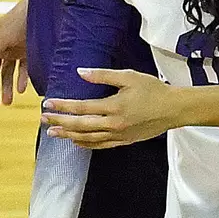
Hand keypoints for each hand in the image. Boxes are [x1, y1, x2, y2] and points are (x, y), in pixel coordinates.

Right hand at [0, 0, 29, 106]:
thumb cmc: (18, 20)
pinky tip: (23, 89)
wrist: (41, 8)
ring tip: (9, 102)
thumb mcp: (1, 39)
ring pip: (7, 73)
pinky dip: (22, 79)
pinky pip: (22, 69)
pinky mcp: (28, 50)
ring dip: (7, 88)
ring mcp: (14, 49)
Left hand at [41, 68, 177, 148]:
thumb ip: (103, 75)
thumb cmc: (153, 90)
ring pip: (88, 138)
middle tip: (44, 119)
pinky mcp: (124, 141)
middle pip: (80, 125)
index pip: (81, 107)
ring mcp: (118, 135)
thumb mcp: (129, 77)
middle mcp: (113, 124)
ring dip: (68, 135)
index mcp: (113, 107)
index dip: (63, 106)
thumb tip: (81, 72)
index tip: (48, 103)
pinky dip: (86, 144)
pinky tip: (76, 142)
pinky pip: (100, 145)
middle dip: (60, 122)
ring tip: (53, 133)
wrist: (174, 109)